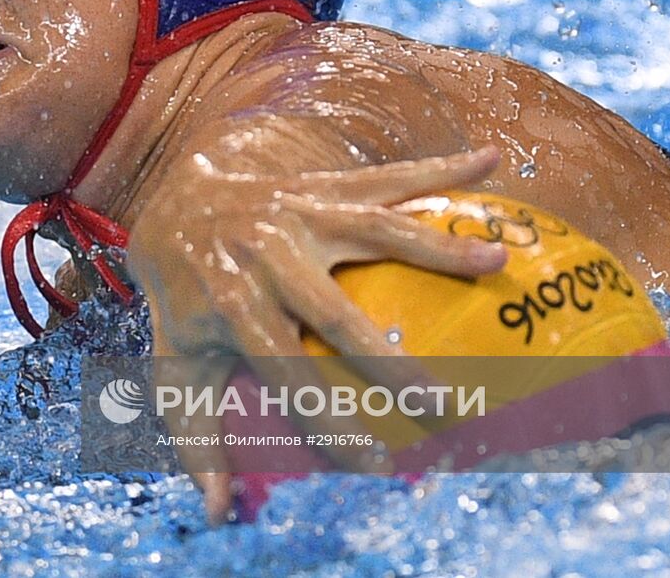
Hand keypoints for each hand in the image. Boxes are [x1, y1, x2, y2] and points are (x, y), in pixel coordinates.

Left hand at [125, 145, 506, 524]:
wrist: (172, 199)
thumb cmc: (185, 298)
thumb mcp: (176, 364)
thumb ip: (195, 435)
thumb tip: (220, 511)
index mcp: (232, 303)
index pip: (283, 373)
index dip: (327, 419)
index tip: (376, 463)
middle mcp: (265, 253)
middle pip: (332, 311)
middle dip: (388, 359)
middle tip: (444, 402)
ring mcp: (295, 210)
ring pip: (371, 227)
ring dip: (435, 243)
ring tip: (497, 258)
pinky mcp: (322, 184)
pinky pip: (385, 176)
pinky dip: (440, 167)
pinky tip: (491, 159)